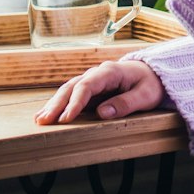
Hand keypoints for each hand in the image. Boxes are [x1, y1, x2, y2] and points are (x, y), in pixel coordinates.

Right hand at [34, 58, 164, 124]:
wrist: (153, 73)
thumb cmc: (150, 84)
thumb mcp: (146, 95)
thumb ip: (126, 103)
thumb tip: (102, 113)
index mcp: (110, 72)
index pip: (87, 86)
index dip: (75, 102)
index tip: (66, 119)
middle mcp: (97, 74)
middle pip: (72, 87)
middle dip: (57, 104)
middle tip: (43, 121)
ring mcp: (92, 80)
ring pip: (68, 90)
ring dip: (54, 105)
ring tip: (39, 120)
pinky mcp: (90, 89)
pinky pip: (72, 95)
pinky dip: (59, 105)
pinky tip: (47, 114)